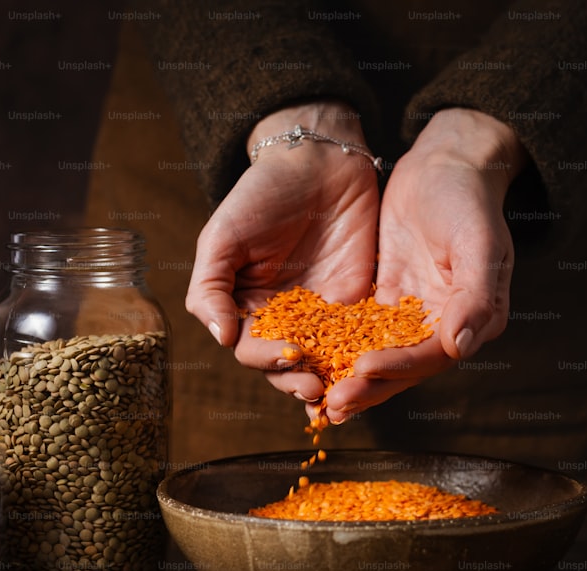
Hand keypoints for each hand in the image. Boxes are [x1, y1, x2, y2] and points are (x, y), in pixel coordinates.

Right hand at [185, 101, 379, 403]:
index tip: (287, 355)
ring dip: (331, 381)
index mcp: (246, 308)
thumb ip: (211, 289)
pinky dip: (365, 359)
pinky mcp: (358, 303)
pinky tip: (375, 372)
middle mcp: (282, 318)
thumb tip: (222, 339)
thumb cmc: (262, 194)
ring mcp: (321, 313)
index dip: (266, 359)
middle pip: (287, 366)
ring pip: (325, 361)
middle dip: (299, 381)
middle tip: (316, 388)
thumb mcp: (223, 237)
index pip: (251, 349)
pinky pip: (361, 338)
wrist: (319, 161)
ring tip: (343, 393)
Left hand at [320, 107, 527, 422]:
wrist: (444, 165)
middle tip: (332, 405)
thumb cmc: (468, 199)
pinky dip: (338, 349)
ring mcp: (409, 314)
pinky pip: (358, 331)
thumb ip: (476, 296)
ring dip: (349, 378)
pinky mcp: (383, 299)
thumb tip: (461, 346)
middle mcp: (440, 325)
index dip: (398, 367)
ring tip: (317, 400)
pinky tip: (310, 362)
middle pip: (400, 367)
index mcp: (471, 319)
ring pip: (376, 355)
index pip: (430, 356)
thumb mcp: (480, 241)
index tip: (363, 369)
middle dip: (366, 388)